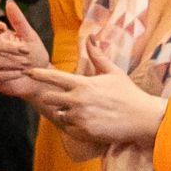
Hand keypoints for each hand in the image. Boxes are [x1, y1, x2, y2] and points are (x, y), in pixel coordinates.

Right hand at [0, 0, 50, 99]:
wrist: (39, 78)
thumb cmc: (34, 54)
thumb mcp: (30, 36)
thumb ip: (18, 20)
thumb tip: (9, 2)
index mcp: (0, 35)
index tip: (4, 26)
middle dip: (9, 48)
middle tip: (26, 51)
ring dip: (12, 62)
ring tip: (26, 64)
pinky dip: (11, 73)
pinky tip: (20, 73)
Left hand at [30, 41, 165, 146]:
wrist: (142, 119)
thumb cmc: (128, 93)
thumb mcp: (113, 71)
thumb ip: (97, 55)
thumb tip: (91, 36)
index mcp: (83, 84)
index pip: (54, 78)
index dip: (39, 74)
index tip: (28, 72)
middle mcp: (78, 101)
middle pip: (48, 98)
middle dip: (49, 97)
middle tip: (56, 97)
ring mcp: (80, 118)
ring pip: (58, 115)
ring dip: (63, 113)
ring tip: (78, 111)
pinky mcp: (84, 133)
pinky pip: (69, 129)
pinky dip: (73, 126)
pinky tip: (85, 122)